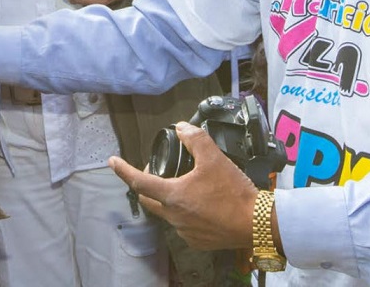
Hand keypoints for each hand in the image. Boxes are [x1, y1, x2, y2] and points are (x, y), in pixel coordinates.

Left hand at [109, 122, 258, 250]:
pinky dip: (185, 213)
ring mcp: (185, 232)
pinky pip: (183, 225)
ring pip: (167, 212)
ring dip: (169, 199)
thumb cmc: (234, 192)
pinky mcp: (198, 241)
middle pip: (148, 199)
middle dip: (145, 185)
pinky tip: (200, 204)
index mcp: (173, 195)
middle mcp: (174, 216)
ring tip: (184, 185)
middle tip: (153, 171)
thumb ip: (195, 139)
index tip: (112, 162)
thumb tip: (182, 128)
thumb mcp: (214, 158)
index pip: (139, 181)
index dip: (123, 170)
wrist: (257, 223)